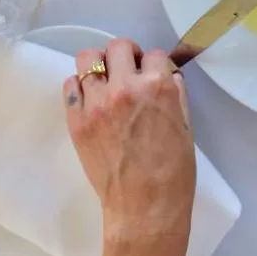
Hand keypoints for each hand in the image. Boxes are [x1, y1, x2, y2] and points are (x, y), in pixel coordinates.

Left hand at [64, 38, 195, 255]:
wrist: (145, 208)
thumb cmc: (174, 171)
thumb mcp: (185, 126)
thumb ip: (175, 94)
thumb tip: (165, 76)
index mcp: (158, 87)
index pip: (155, 55)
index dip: (155, 66)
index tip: (153, 78)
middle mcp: (125, 87)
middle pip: (118, 47)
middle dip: (127, 56)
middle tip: (129, 73)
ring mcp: (97, 103)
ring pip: (88, 58)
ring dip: (99, 65)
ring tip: (105, 82)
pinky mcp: (77, 120)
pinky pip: (70, 86)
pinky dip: (80, 88)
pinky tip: (91, 100)